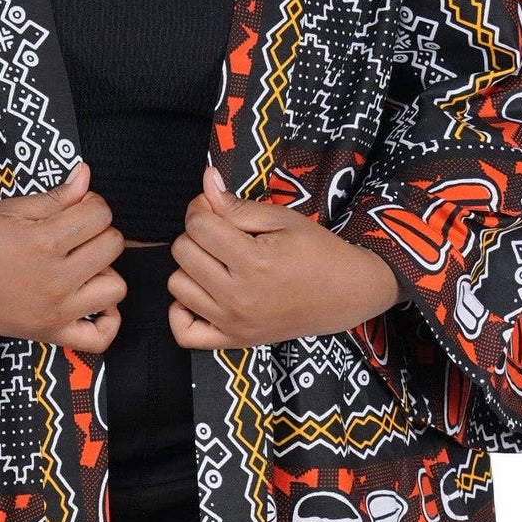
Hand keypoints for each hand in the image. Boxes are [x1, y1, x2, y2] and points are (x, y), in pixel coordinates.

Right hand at [0, 161, 125, 352]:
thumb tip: (86, 175)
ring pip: (116, 287)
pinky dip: (108, 322)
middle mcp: (55, 278)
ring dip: (105, 271)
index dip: (91, 203)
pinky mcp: (51, 333)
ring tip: (82, 265)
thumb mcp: (8, 210)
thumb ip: (54, 197)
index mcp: (44, 241)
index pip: (100, 213)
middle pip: (112, 245)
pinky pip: (100, 338)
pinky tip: (95, 303)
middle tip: (75, 233)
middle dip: (99, 231)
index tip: (74, 208)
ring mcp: (56, 310)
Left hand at [167, 164, 401, 348]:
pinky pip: (184, 332)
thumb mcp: (282, 219)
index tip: (217, 209)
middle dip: (197, 235)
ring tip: (217, 263)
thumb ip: (237, 205)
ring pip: (177, 285)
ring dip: (191, 268)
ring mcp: (233, 322)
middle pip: (182, 252)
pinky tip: (201, 294)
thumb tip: (206, 180)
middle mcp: (239, 296)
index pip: (197, 225)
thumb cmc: (317, 252)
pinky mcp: (233, 340)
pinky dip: (182, 312)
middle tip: (222, 234)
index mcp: (254, 261)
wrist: (345, 294)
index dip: (202, 208)